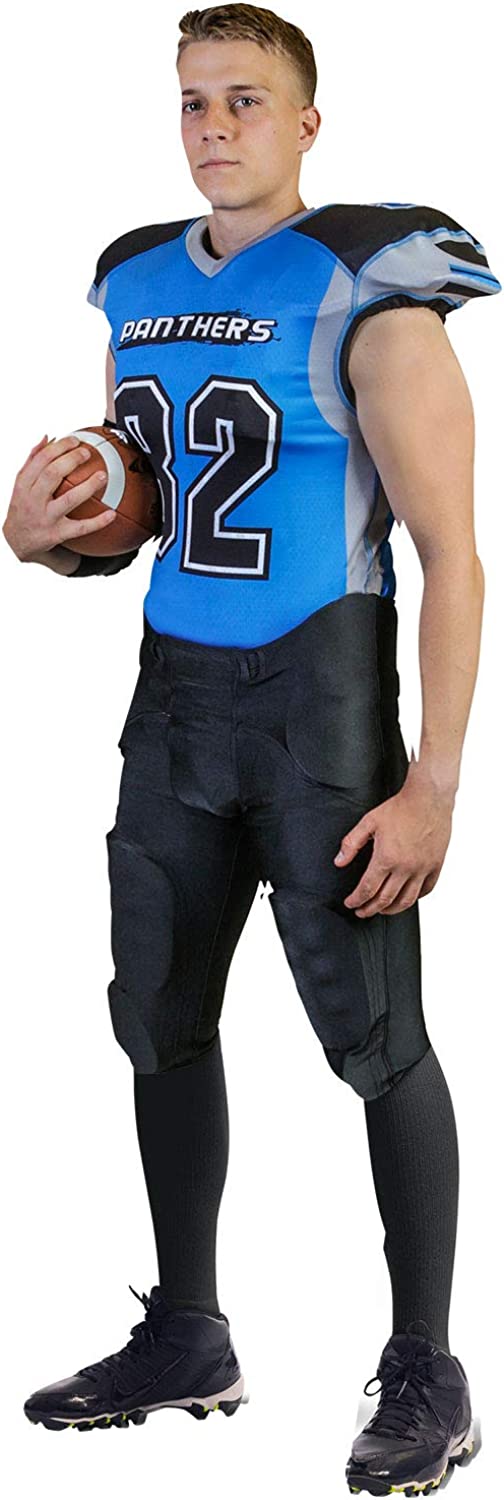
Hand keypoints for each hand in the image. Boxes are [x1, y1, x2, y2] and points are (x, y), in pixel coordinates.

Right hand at [2, 434, 116, 562]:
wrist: (15, 542)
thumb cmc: (22, 509)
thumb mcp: (21, 485)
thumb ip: (33, 460)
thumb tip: (48, 438)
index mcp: (24, 485)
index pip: (41, 460)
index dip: (60, 447)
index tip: (75, 440)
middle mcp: (33, 501)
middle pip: (52, 475)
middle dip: (72, 460)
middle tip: (88, 453)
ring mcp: (45, 518)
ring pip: (69, 500)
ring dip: (88, 486)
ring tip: (102, 476)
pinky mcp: (56, 535)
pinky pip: (80, 528)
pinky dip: (98, 522)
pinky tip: (112, 514)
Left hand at [333, 760, 454, 916]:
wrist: (429, 798)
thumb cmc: (400, 808)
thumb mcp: (369, 822)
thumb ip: (351, 843)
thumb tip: (339, 862)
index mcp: (386, 858)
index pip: (368, 889)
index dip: (357, 900)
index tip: (351, 903)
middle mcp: (406, 867)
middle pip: (385, 899)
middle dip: (370, 909)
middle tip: (362, 912)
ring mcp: (423, 868)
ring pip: (407, 900)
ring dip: (391, 910)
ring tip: (382, 910)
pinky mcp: (436, 865)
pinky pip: (426, 890)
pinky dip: (415, 898)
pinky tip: (406, 897)